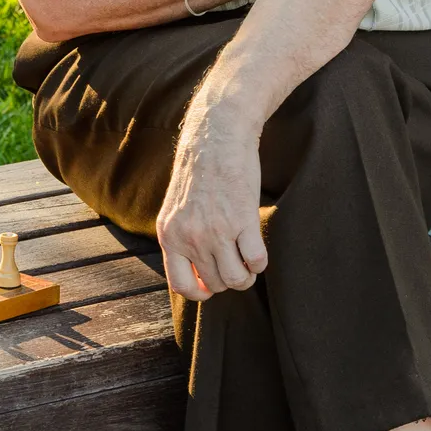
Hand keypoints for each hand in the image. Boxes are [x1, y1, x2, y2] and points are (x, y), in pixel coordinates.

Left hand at [157, 108, 267, 301]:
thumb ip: (181, 238)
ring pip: (237, 279)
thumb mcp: (177, 210)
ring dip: (247, 275)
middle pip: (216, 284)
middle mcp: (190, 237)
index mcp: (169, 235)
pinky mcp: (242, 220)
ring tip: (248, 258)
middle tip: (237, 261)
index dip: (200, 292)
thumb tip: (194, 274)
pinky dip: (260, 262)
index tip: (212, 283)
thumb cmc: (199, 174)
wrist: (216, 138)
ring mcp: (216, 230)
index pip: (181, 285)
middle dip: (229, 278)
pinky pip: (256, 261)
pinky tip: (257, 248)